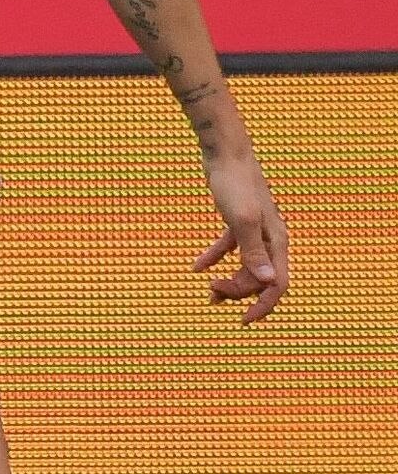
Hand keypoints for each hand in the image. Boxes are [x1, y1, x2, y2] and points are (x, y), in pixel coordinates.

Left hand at [194, 149, 288, 323]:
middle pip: (259, 277)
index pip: (277, 284)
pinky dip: (214, 258)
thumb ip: (254, 252)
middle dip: (238, 290)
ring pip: (245, 265)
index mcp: (277, 241)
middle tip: (212, 293)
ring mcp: (254, 229)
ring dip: (228, 279)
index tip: (243, 320)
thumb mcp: (242, 221)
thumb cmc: (235, 184)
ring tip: (208, 290)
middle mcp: (270, 238)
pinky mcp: (238, 221)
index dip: (263, 305)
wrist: (225, 153)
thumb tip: (268, 282)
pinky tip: (197, 267)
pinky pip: (229, 247)